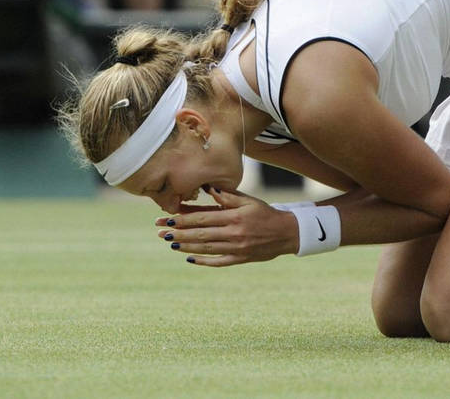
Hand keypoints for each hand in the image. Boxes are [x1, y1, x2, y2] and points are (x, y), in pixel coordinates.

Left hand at [155, 187, 298, 266]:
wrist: (287, 233)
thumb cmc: (266, 213)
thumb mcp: (249, 201)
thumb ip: (229, 196)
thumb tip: (210, 188)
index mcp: (235, 217)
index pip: (204, 218)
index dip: (184, 219)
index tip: (168, 218)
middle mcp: (234, 233)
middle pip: (201, 234)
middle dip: (179, 233)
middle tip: (161, 233)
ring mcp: (237, 248)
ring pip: (206, 248)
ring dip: (187, 246)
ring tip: (171, 243)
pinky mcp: (241, 258)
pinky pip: (219, 261)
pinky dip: (203, 261)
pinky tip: (190, 258)